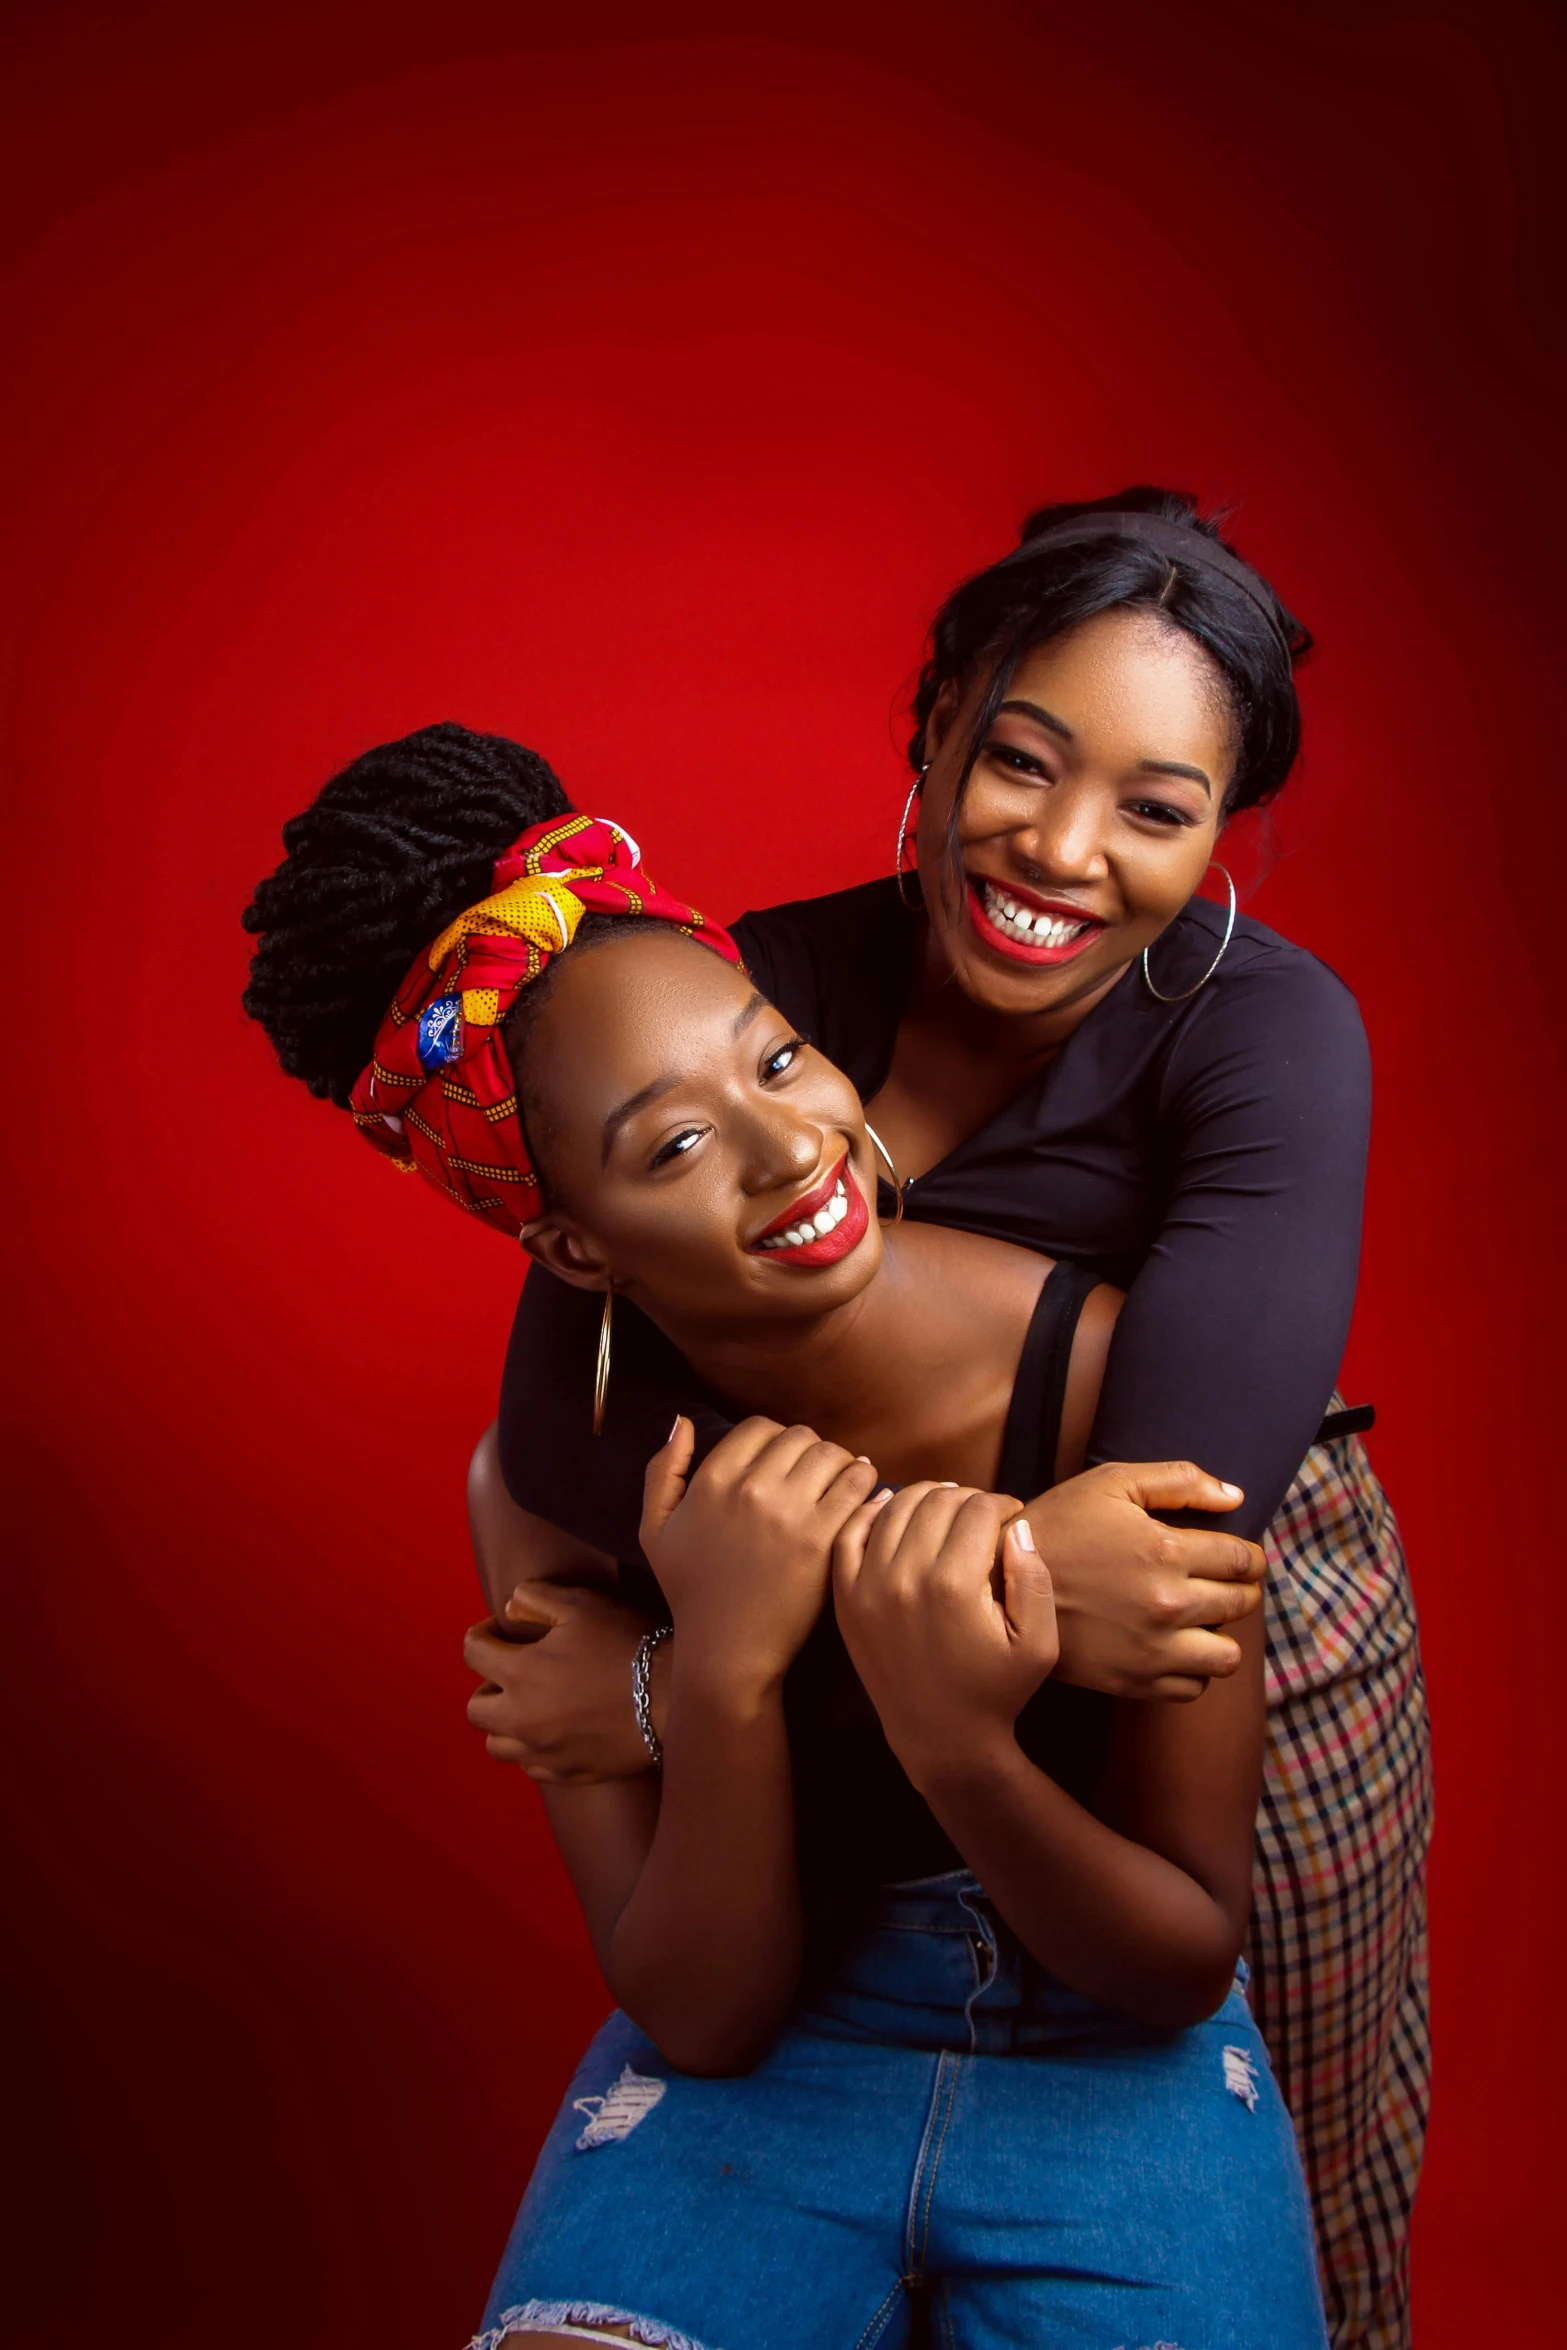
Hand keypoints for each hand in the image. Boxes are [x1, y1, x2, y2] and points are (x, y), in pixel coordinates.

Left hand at [463, 1582, 660, 1782]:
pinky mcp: (568, 1772)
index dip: (482, 1633)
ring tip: (529, 1704)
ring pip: (496, 1745)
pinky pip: (530, 1767)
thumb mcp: (581, 1605)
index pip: (471, 1653)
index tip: (502, 1628)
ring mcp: (544, 1752)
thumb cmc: (626, 1644)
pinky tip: (554, 1730)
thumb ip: (535, 1599)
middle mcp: (522, 1719)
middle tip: (513, 1670)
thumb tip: (509, 1608)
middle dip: (486, 1684)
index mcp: (519, 1674)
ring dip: (504, 1722)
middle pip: (475, 1709)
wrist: (672, 1698)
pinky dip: (532, 1749)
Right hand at [640, 1415, 880, 1695]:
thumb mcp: (656, 1531)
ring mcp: (789, 1513)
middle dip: (808, 1453)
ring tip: (839, 1486)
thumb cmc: (691, 1592)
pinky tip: (861, 1498)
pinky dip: (864, 1484)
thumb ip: (662, 1471)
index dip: (773, 1441)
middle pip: (799, 1436)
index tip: (781, 1466)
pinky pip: (858, 1484)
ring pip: (832, 1453)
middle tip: (813, 1478)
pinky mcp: (824, 1538)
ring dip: (839, 1465)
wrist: (727, 1651)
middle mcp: (750, 1489)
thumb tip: (682, 1422)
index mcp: (712, 1481)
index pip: (759, 1427)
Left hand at [833, 1483, 1056, 1788]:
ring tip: (945, 1509)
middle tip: (981, 1513)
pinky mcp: (847, 1599)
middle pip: (936, 1501)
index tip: (1011, 1515)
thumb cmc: (997, 1691)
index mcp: (955, 1585)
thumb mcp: (1039, 1644)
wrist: (941, 1739)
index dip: (1001, 1503)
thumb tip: (1016, 1524)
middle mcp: (905, 1578)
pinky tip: (892, 1507)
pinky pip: (849, 1535)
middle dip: (966, 1498)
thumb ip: (1035, 1579)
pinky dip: (870, 1512)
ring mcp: (868, 1587)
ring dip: (924, 1498)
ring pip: (894, 1509)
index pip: (977, 1509)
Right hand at [1026, 1462, 1265, 1701]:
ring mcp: (1152, 1648)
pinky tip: (1173, 1647)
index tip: (1239, 1556)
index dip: (1249, 1556)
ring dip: (1220, 1635)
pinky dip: (1193, 1670)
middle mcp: (1167, 1603)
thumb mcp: (1110, 1484)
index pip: (1244, 1560)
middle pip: (1241, 1604)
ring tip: (1199, 1620)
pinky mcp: (1133, 1681)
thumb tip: (1236, 1498)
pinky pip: (1193, 1688)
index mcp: (1166, 1550)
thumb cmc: (1056, 1525)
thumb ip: (1179, 1481)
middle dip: (1239, 1589)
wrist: (999, 1582)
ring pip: (1227, 1656)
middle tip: (1218, 1582)